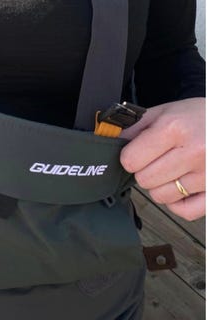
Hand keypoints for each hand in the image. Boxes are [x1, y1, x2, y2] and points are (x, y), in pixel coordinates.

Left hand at [119, 97, 204, 220]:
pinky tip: (181, 187)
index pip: (130, 159)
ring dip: (161, 185)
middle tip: (157, 159)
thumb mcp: (166, 111)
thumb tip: (110, 138)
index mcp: (174, 129)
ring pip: (161, 197)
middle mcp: (193, 153)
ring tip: (172, 169)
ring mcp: (207, 175)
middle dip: (144, 170)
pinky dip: (178, 203)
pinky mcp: (217, 192)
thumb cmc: (199, 116)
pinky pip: (185, 211)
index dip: (129, 156)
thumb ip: (136, 126)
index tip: (137, 152)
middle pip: (144, 180)